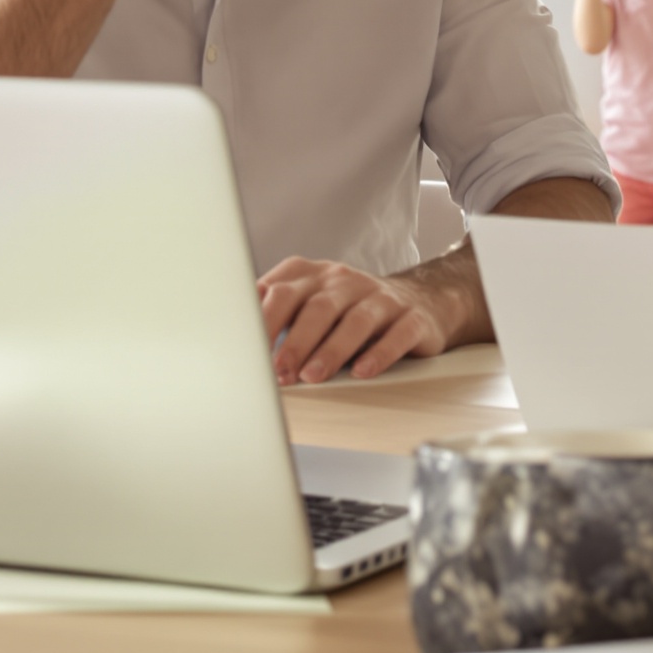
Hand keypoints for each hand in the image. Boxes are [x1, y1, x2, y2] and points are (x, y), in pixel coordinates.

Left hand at [258, 257, 461, 384]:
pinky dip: (380, 353)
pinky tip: (363, 372)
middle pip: (317, 306)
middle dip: (296, 341)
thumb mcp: (308, 304)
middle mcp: (346, 281)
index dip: (262, 322)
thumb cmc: (348, 311)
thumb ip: (274, 315)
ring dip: (332, 351)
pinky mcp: (412, 318)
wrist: (418, 302)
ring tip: (314, 376)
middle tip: (280, 373)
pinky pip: (397, 334)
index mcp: (313, 276)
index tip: (247, 352)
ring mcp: (381, 298)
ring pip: (356, 321)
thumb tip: (233, 340)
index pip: (281, 291)